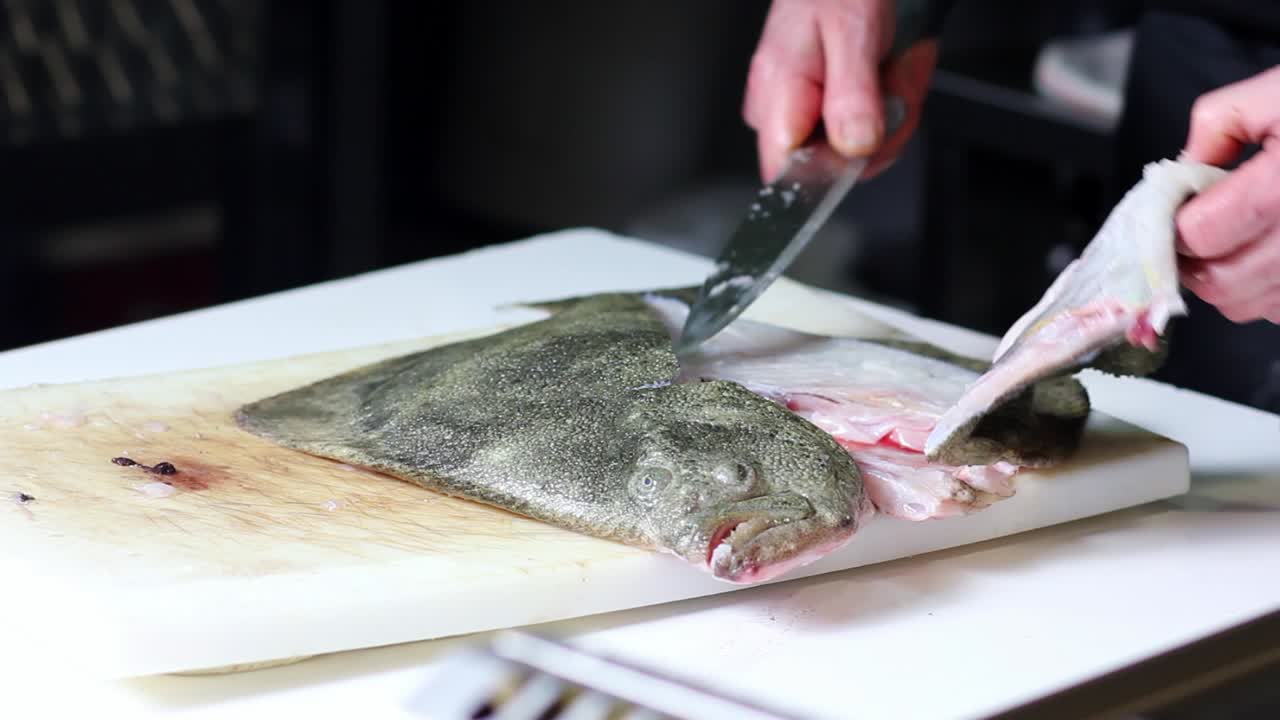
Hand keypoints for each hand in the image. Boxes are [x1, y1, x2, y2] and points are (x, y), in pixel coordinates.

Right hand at [743, 0, 938, 182]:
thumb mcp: (854, 33)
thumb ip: (852, 94)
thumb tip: (854, 148)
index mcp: (777, 91)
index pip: (789, 171)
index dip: (836, 168)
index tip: (870, 139)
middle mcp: (779, 110)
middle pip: (831, 168)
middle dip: (882, 133)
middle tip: (895, 84)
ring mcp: (798, 116)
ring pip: (854, 156)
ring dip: (892, 117)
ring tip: (893, 70)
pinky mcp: (818, 118)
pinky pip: (861, 139)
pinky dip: (889, 111)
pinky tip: (889, 78)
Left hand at [1175, 65, 1279, 323]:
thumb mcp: (1275, 92)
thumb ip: (1216, 127)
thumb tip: (1183, 171)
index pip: (1201, 234)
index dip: (1177, 222)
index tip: (1180, 208)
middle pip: (1219, 282)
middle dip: (1194, 259)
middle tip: (1199, 230)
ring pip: (1246, 305)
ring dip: (1226, 280)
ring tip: (1237, 239)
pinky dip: (1265, 292)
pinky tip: (1273, 253)